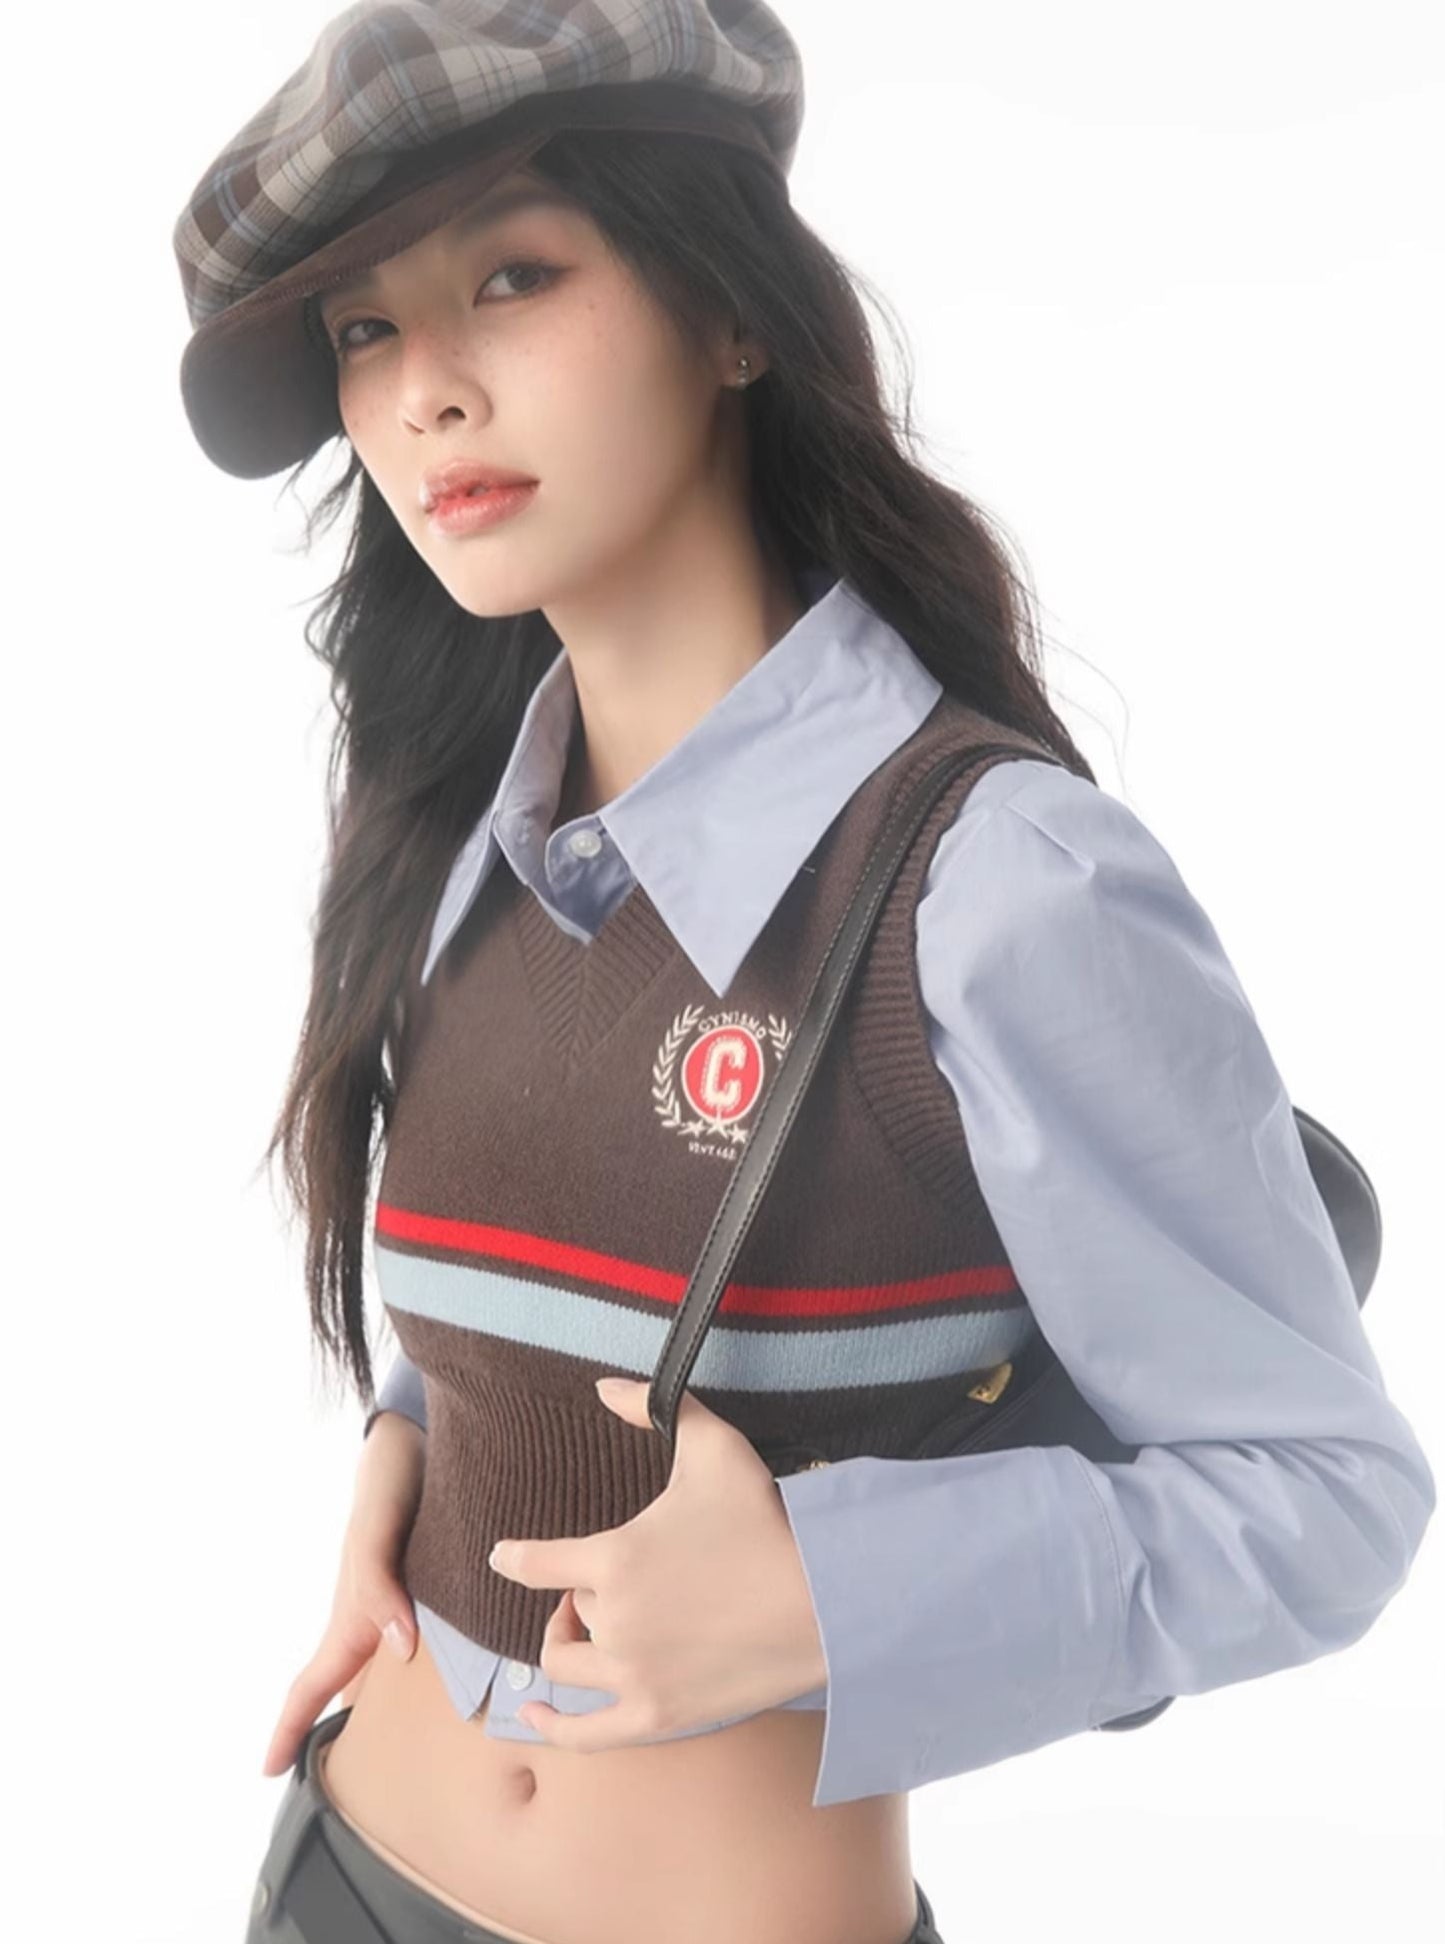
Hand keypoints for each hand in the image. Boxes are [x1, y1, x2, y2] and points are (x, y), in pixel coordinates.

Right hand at [259, 1411, 425, 1777]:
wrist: (421, 1430)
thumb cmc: (391, 1477)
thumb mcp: (377, 1526)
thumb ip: (379, 1583)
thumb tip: (398, 1650)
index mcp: (352, 1611)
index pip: (313, 1681)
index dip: (289, 1727)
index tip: (267, 1771)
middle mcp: (373, 1612)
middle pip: (346, 1682)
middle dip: (333, 1729)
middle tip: (331, 1781)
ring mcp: (398, 1596)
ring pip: (381, 1663)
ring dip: (375, 1702)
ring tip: (381, 1746)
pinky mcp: (429, 1579)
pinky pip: (419, 1635)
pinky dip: (418, 1666)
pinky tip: (445, 1676)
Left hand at [486, 1378, 826, 1752]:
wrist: (823, 1603)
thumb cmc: (766, 1521)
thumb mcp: (713, 1446)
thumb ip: (653, 1405)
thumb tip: (602, 1385)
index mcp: (613, 1559)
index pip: (534, 1563)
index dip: (512, 1558)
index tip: (502, 1556)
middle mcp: (612, 1622)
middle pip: (566, 1613)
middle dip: (576, 1598)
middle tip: (600, 1587)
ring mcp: (633, 1676)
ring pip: (567, 1667)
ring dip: (568, 1646)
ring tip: (583, 1632)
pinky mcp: (657, 1717)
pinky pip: (584, 1735)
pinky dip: (552, 1729)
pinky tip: (533, 1719)